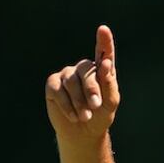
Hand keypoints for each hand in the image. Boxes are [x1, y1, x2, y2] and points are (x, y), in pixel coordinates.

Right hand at [45, 25, 119, 142]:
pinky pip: (58, 90)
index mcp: (102, 70)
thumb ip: (109, 84)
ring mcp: (67, 74)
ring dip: (79, 101)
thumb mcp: (110, 102)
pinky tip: (74, 116)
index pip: (104, 52)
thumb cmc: (100, 115)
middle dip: (92, 89)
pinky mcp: (53, 84)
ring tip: (85, 116)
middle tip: (96, 106)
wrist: (83, 133)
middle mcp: (83, 69)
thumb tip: (104, 64)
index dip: (104, 41)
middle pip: (86, 70)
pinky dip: (67, 105)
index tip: (103, 30)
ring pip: (71, 82)